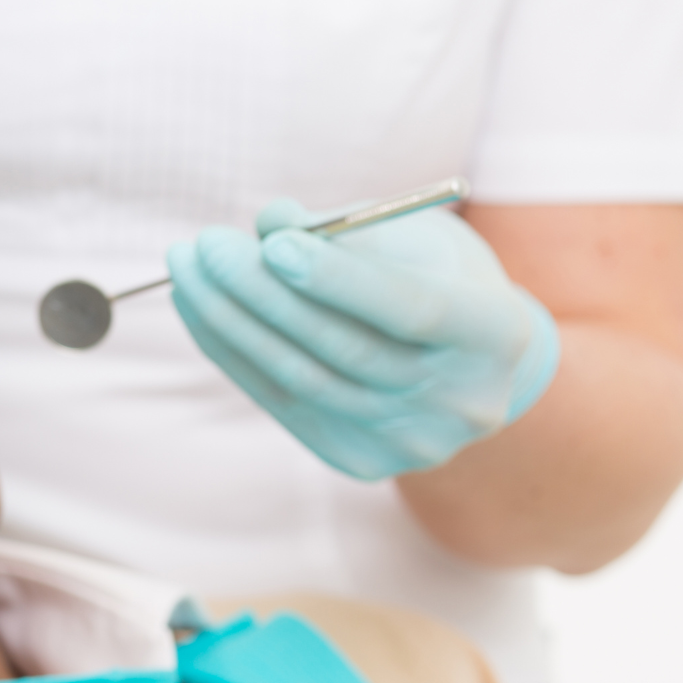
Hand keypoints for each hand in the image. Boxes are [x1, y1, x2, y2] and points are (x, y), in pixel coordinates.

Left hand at [167, 198, 559, 480]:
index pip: (412, 308)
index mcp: (495, 333)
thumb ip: (346, 229)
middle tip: (206, 245)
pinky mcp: (359, 460)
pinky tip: (197, 307)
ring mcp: (410, 442)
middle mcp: (461, 400)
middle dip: (263, 292)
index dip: (339, 277)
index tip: (274, 241)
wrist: (468, 370)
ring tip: (187, 270)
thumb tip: (269, 222)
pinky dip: (231, 352)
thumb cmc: (436, 278)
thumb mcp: (410, 235)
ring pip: (302, 378)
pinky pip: (280, 400)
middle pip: (345, 347)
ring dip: (230, 321)